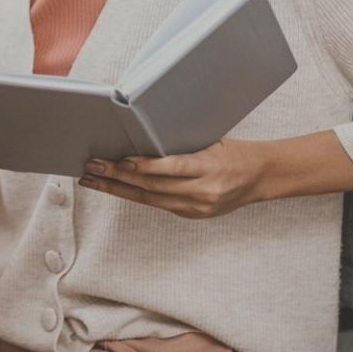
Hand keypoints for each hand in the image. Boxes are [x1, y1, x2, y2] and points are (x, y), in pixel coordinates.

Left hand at [77, 137, 267, 218]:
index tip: (118, 160)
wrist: (260, 177)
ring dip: (118, 189)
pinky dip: (136, 194)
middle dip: (118, 177)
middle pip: (152, 186)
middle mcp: (202, 191)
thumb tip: (139, 138)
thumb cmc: (233, 151)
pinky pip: (159, 204)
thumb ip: (180, 146)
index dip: (142, 166)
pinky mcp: (193, 214)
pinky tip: (116, 187)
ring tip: (94, 180)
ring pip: (150, 199)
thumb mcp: (210, 141)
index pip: (169, 168)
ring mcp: (197, 207)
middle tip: (92, 168)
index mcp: (208, 167)